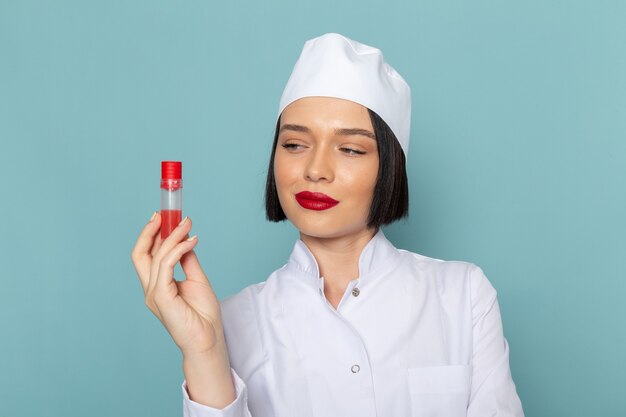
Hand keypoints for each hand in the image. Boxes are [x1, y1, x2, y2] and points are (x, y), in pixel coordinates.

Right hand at [130, 212, 224, 356]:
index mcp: (156, 286)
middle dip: (150, 230)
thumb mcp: (196, 280)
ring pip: (156, 255)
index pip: (146, 255)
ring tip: (188, 225)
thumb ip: (187, 261)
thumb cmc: (203, 315)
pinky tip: (191, 241)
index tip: (163, 217)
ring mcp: (154, 294)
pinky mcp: (161, 298)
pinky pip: (166, 265)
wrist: (208, 339)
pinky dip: (178, 249)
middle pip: (140, 253)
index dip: (151, 235)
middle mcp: (151, 289)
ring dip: (173, 236)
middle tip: (166, 214)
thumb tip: (186, 241)